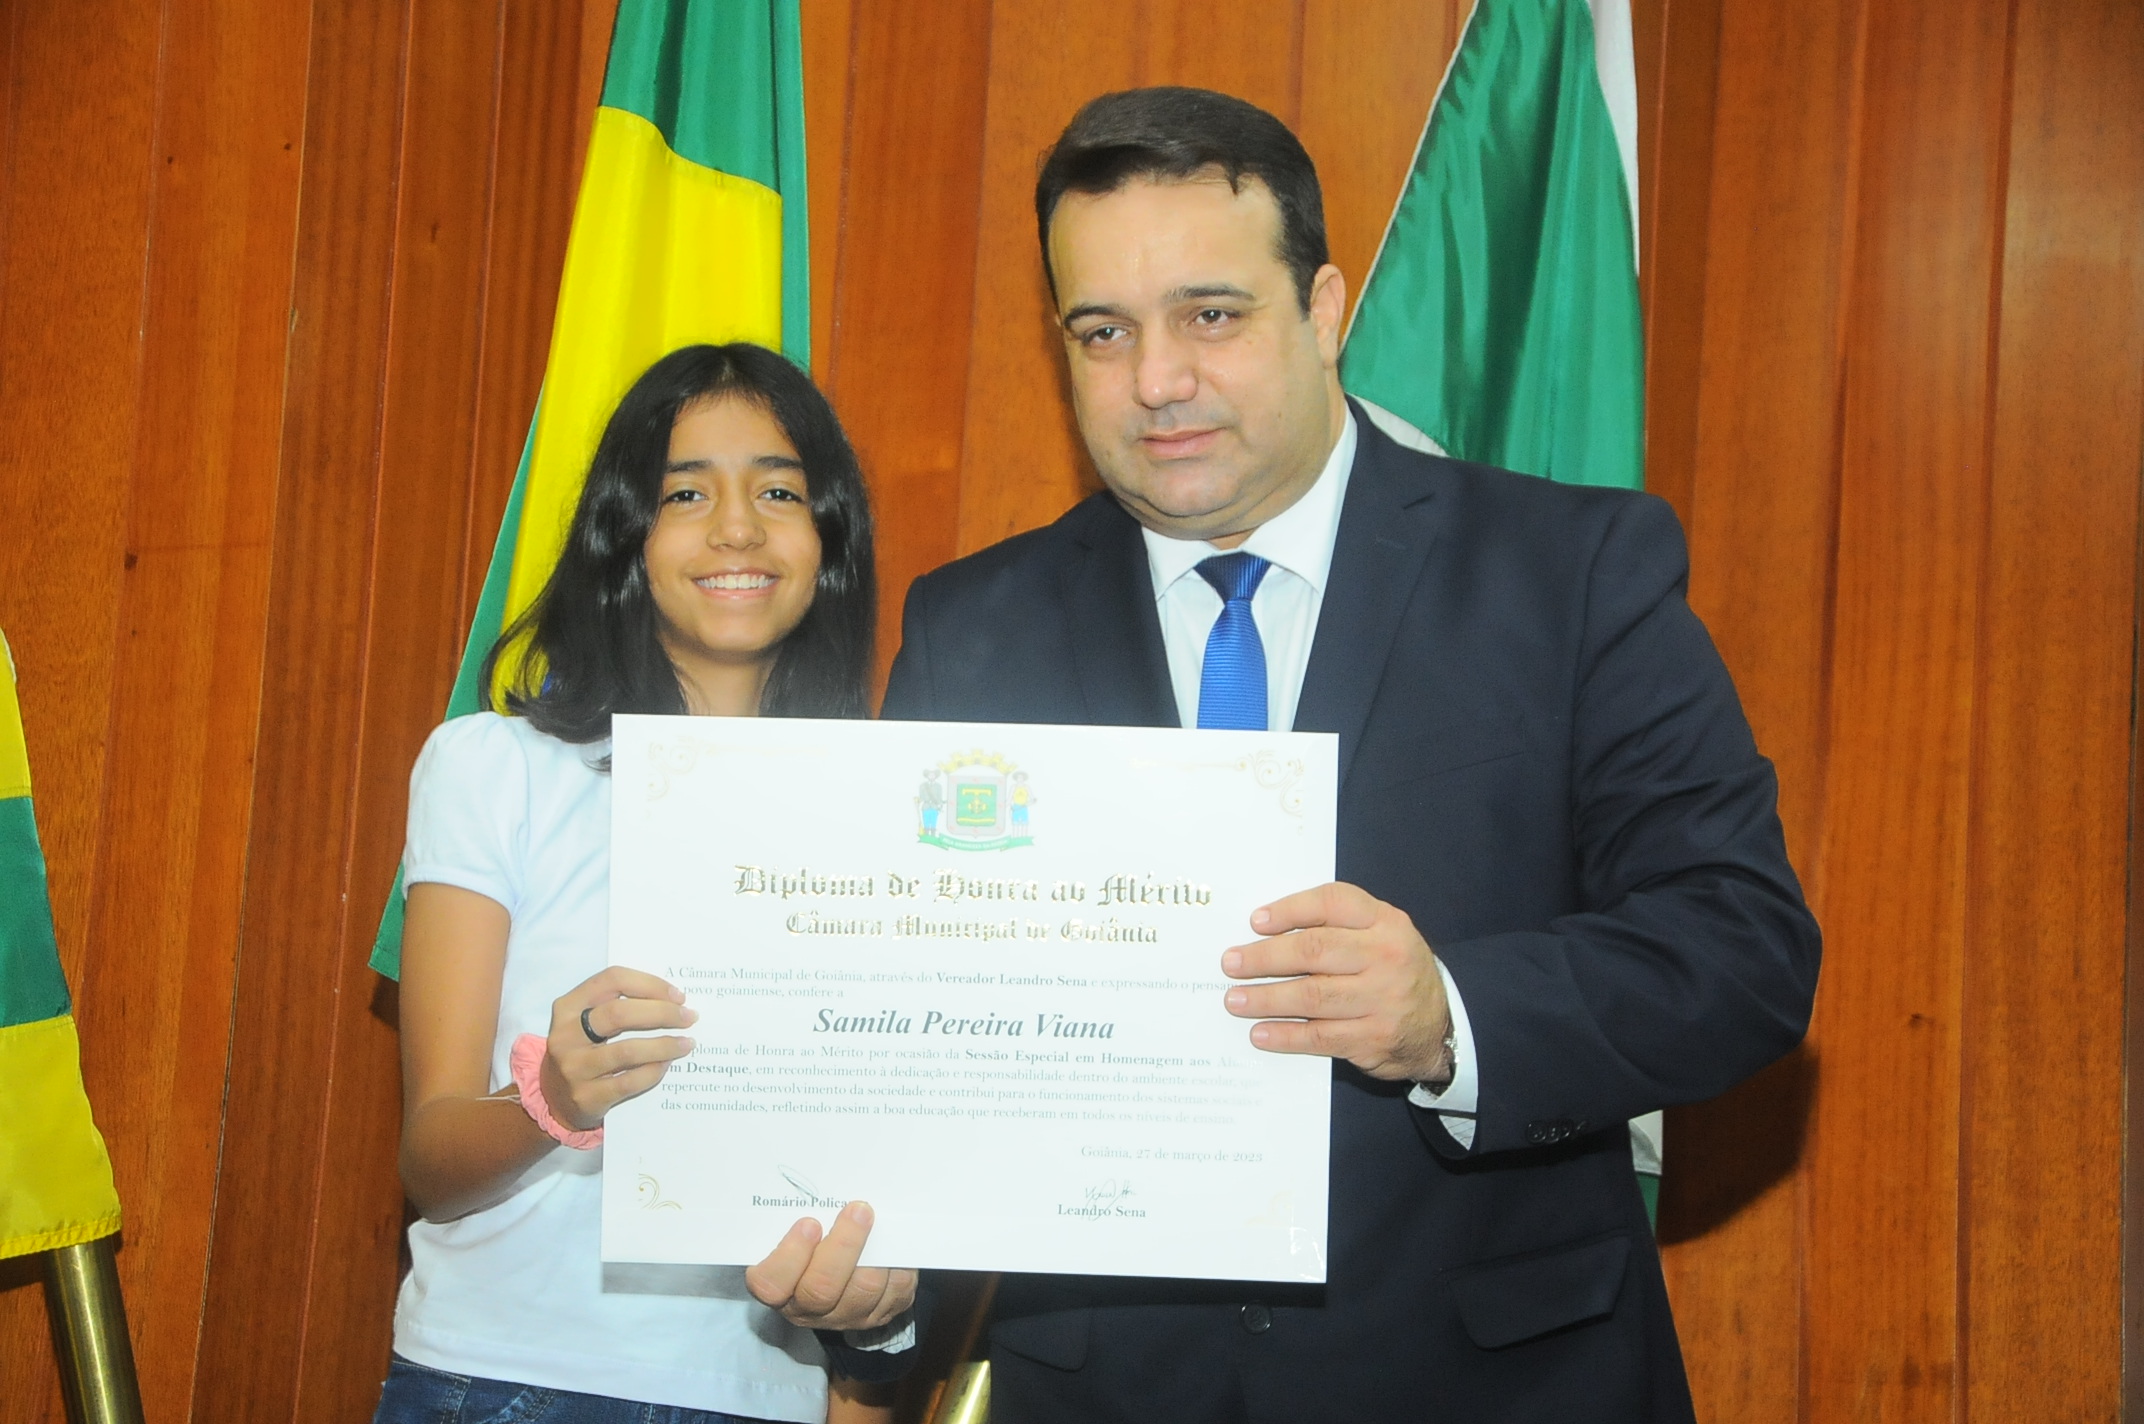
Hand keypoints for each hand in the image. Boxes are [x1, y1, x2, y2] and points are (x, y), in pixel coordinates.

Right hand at [540, 966, 696, 1130]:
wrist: (554, 1099)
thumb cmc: (582, 1050)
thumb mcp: (586, 1021)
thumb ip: (617, 1005)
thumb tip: (672, 1000)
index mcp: (568, 1006)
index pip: (612, 980)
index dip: (649, 984)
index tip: (678, 995)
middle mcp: (566, 1035)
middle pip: (620, 1013)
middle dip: (662, 1012)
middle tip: (689, 1017)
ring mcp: (574, 1068)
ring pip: (627, 1050)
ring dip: (664, 1045)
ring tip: (686, 1043)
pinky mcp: (586, 1097)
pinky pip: (629, 1081)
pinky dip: (653, 1071)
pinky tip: (666, 1065)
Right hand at [747, 1201, 916, 1332]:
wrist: (838, 1273)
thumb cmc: (809, 1243)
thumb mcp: (791, 1233)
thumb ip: (794, 1219)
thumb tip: (820, 1183)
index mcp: (778, 1287)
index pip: (771, 1285)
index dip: (790, 1256)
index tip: (809, 1222)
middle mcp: (807, 1309)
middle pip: (821, 1289)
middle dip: (844, 1245)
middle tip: (858, 1210)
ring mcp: (844, 1316)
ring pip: (863, 1292)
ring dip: (875, 1253)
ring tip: (877, 1220)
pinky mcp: (878, 1315)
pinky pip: (894, 1294)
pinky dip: (898, 1265)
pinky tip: (893, 1244)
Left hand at [1221, 882, 1452, 1083]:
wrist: (1441, 1024)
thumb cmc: (1393, 971)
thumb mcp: (1380, 935)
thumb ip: (1337, 927)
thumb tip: (1266, 930)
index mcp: (1385, 921)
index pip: (1332, 904)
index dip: (1290, 910)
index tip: (1256, 922)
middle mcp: (1386, 956)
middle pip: (1314, 950)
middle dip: (1265, 957)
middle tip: (1231, 963)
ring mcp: (1382, 1000)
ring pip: (1312, 996)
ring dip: (1266, 998)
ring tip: (1235, 1000)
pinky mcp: (1374, 1038)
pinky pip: (1320, 1036)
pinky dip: (1285, 1035)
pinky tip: (1260, 1033)